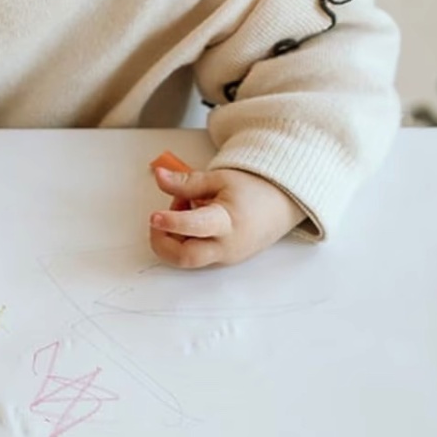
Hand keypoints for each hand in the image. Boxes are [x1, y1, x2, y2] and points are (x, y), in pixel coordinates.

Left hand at [148, 161, 306, 267]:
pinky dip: (186, 239)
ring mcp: (224, 257)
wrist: (281, 205)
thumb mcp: (220, 178)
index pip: (196, 227)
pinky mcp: (222, 260)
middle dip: (162, 241)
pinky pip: (196, 254)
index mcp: (228, 221)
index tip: (154, 216)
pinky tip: (194, 218)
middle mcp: (226, 246)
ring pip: (187, 257)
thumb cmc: (253, 189)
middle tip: (159, 219)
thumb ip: (187, 182)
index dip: (171, 223)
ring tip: (187, 207)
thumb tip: (158, 176)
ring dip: (175, 236)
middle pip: (185, 257)